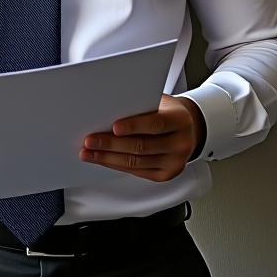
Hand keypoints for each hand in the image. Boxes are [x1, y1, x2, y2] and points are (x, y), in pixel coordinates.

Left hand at [80, 94, 205, 181]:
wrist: (187, 129)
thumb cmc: (167, 112)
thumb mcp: (160, 102)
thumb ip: (141, 106)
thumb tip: (109, 110)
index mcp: (180, 120)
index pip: (156, 124)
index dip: (134, 126)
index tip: (113, 127)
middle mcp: (181, 143)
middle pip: (142, 146)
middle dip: (112, 144)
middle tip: (90, 140)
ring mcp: (175, 162)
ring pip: (136, 162)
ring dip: (108, 158)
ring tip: (89, 152)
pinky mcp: (166, 174)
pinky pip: (137, 171)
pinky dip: (117, 165)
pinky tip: (103, 159)